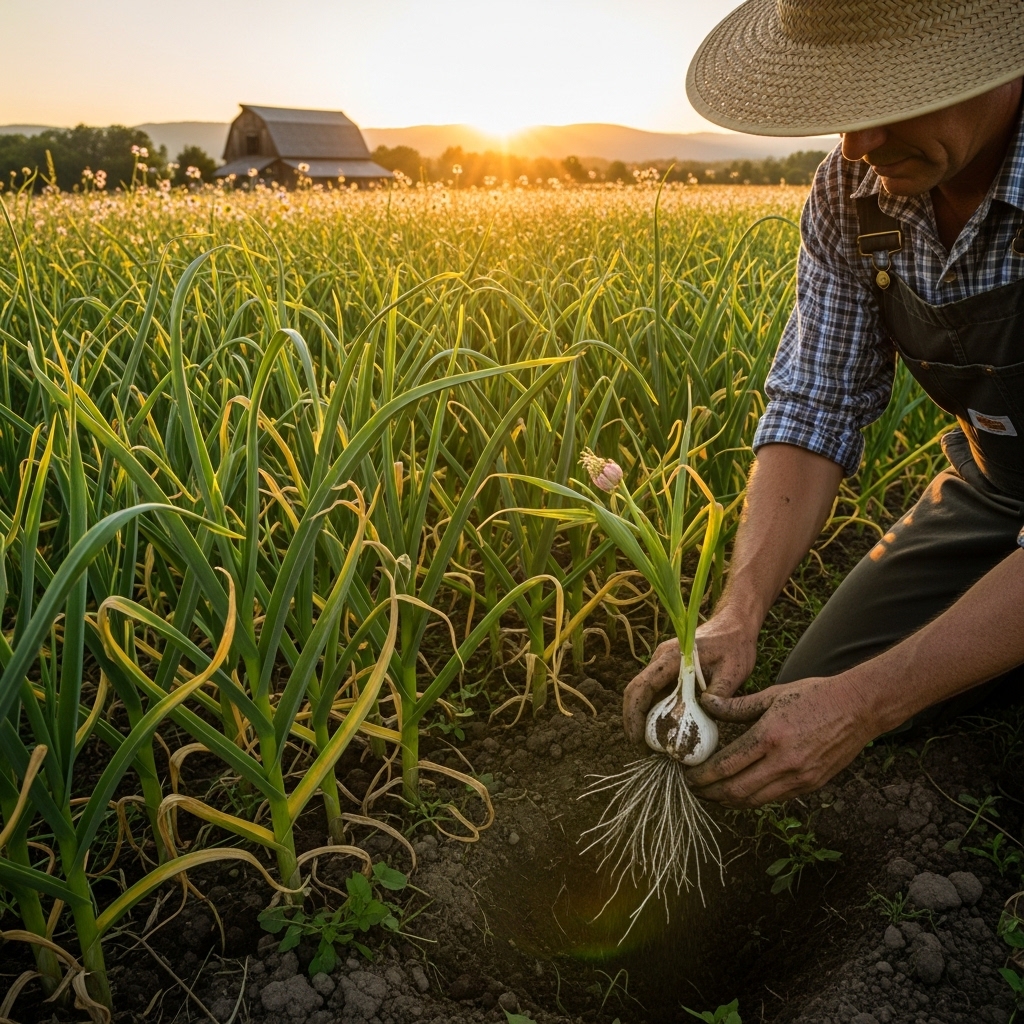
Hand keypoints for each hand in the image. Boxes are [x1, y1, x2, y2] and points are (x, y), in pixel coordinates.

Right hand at [621, 609, 758, 743]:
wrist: (735, 625)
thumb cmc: (735, 646)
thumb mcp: (733, 671)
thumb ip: (719, 693)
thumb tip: (703, 714)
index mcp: (670, 658)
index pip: (641, 687)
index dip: (634, 715)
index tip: (638, 741)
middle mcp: (660, 660)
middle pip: (636, 693)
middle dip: (635, 723)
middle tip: (646, 752)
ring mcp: (663, 666)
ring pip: (645, 696)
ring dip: (645, 721)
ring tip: (656, 748)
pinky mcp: (669, 673)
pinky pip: (657, 695)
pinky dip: (657, 714)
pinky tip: (668, 732)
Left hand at [685, 674, 876, 806]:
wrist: (858, 708)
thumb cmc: (813, 696)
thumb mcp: (772, 695)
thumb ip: (736, 706)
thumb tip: (705, 703)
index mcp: (769, 737)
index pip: (726, 766)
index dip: (702, 776)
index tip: (687, 776)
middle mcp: (783, 762)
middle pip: (736, 791)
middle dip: (710, 794)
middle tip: (693, 789)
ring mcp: (799, 777)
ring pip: (754, 800)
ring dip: (729, 801)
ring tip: (712, 794)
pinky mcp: (810, 785)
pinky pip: (774, 798)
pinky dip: (752, 798)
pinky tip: (740, 791)